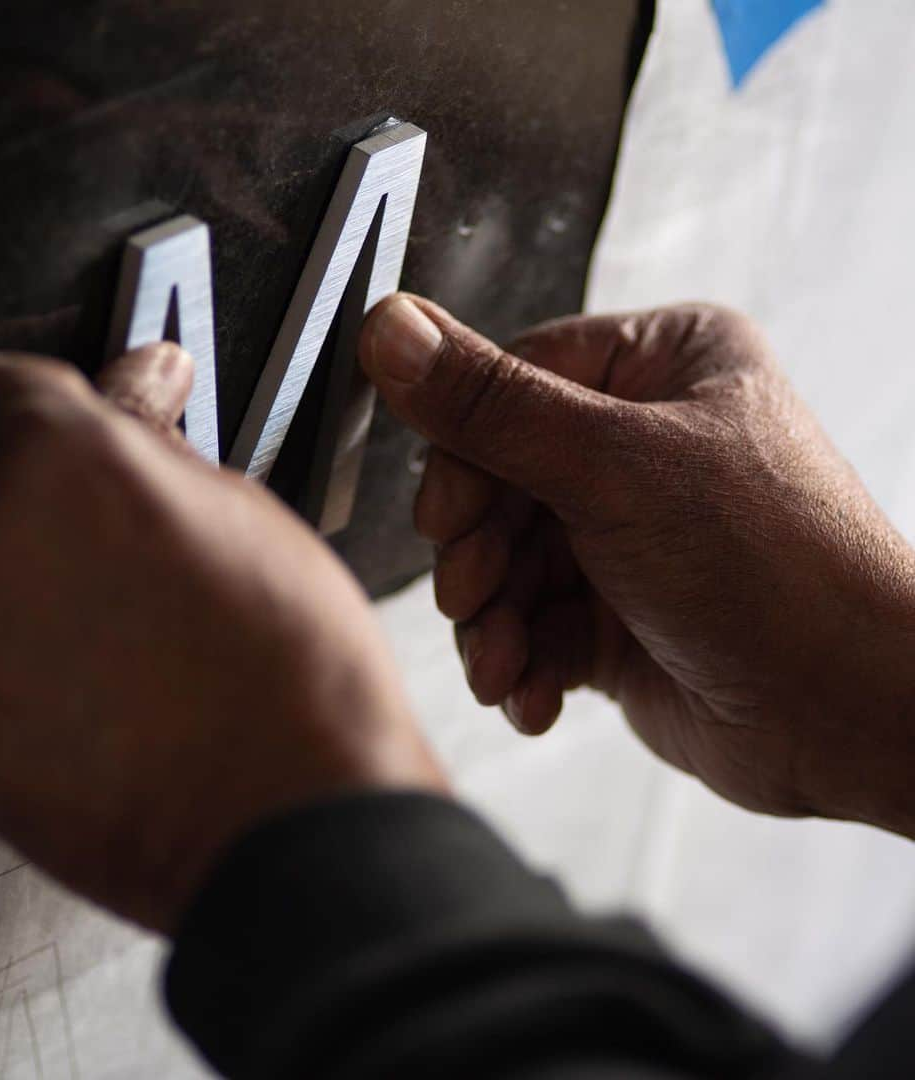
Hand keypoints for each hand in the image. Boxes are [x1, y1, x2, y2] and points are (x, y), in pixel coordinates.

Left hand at [0, 343, 443, 932]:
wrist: (287, 806)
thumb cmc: (289, 668)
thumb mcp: (239, 513)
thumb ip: (155, 441)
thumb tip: (143, 383)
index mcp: (66, 453)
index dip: (23, 417)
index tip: (45, 443)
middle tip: (67, 542)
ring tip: (59, 626)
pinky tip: (31, 681)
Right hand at [360, 295, 914, 836]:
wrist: (850, 714)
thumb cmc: (778, 569)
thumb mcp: (615, 467)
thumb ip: (489, 405)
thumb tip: (391, 330)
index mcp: (662, 367)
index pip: (514, 382)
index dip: (464, 451)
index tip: (442, 515)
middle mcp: (643, 443)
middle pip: (499, 480)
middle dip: (477, 556)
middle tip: (471, 596)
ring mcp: (629, 531)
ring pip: (507, 562)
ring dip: (492, 622)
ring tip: (504, 664)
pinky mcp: (618, 611)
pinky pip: (534, 623)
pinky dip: (522, 661)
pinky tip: (534, 693)